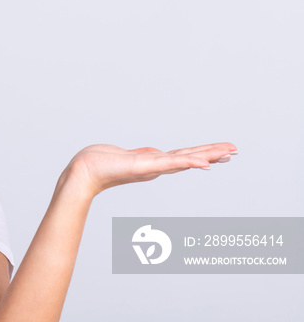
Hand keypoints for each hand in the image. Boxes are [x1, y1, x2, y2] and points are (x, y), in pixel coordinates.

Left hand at [63, 142, 237, 196]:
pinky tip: (204, 162)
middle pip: (190, 157)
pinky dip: (189, 162)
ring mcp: (152, 167)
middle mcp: (156, 166)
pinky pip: (171, 163)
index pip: (184, 156)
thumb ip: (145, 155)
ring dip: (207, 156)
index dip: (203, 153)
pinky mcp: (144, 166)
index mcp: (153, 162)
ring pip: (185, 159)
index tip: (222, 151)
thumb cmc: (101, 163)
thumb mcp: (130, 155)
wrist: (85, 171)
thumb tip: (156, 153)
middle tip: (235, 150)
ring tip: (227, 153)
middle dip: (213, 154)